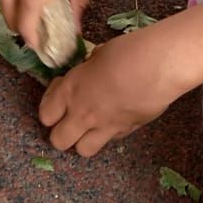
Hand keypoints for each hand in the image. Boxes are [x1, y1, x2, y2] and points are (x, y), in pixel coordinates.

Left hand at [37, 19, 194, 155]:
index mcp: (70, 90)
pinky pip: (110, 140)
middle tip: (71, 120)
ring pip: (82, 151)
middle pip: (58, 141)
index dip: (50, 109)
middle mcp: (82, 113)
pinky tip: (117, 117)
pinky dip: (110, 133)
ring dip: (83, 141)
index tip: (60, 97)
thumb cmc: (126, 52)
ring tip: (91, 127)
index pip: (45, 115)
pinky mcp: (126, 132)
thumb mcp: (97, 56)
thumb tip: (89, 71)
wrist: (158, 67)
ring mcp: (104, 127)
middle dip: (61, 133)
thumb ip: (87, 71)